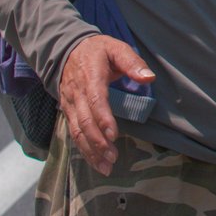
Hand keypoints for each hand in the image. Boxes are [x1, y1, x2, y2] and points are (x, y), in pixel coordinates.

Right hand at [58, 34, 153, 174]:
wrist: (66, 49)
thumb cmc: (97, 50)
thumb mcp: (116, 48)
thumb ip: (132, 62)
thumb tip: (149, 78)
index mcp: (90, 77)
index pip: (95, 101)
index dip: (103, 119)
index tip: (113, 135)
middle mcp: (77, 93)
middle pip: (85, 121)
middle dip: (98, 142)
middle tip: (113, 158)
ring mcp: (70, 104)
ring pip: (77, 131)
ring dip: (90, 150)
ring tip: (105, 167)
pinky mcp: (68, 111)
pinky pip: (73, 132)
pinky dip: (83, 149)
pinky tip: (95, 161)